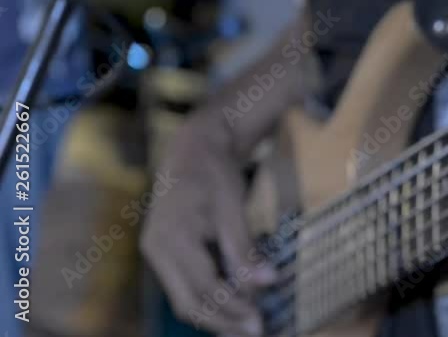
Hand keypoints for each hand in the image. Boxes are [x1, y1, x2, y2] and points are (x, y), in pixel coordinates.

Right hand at [141, 117, 275, 335]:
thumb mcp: (233, 207)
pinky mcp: (164, 253)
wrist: (193, 149)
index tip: (260, 322)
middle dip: (223, 322)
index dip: (233, 309)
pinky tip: (234, 307)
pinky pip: (185, 286)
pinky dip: (209, 299)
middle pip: (189, 302)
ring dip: (216, 316)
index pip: (204, 288)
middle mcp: (157, 249)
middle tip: (255, 332)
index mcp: (172, 237)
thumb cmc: (214, 174)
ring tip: (246, 327)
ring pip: (185, 299)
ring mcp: (157, 252)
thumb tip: (268, 282)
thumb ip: (245, 248)